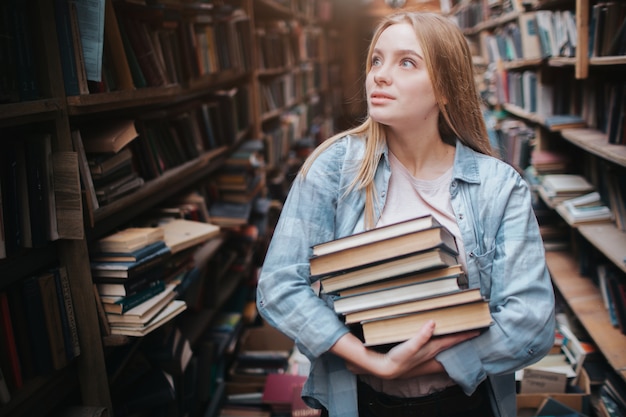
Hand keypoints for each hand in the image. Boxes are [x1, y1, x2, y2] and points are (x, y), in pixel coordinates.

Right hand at [343, 321, 478, 378]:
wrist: (387, 368)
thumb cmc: (398, 359)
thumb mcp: (409, 347)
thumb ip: (421, 336)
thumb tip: (432, 323)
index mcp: (432, 348)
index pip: (452, 340)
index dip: (464, 335)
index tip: (477, 330)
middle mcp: (431, 351)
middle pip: (451, 342)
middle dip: (462, 337)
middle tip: (472, 330)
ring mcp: (425, 352)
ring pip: (444, 344)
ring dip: (452, 339)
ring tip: (459, 333)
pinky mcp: (418, 352)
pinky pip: (435, 345)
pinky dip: (440, 341)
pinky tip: (437, 337)